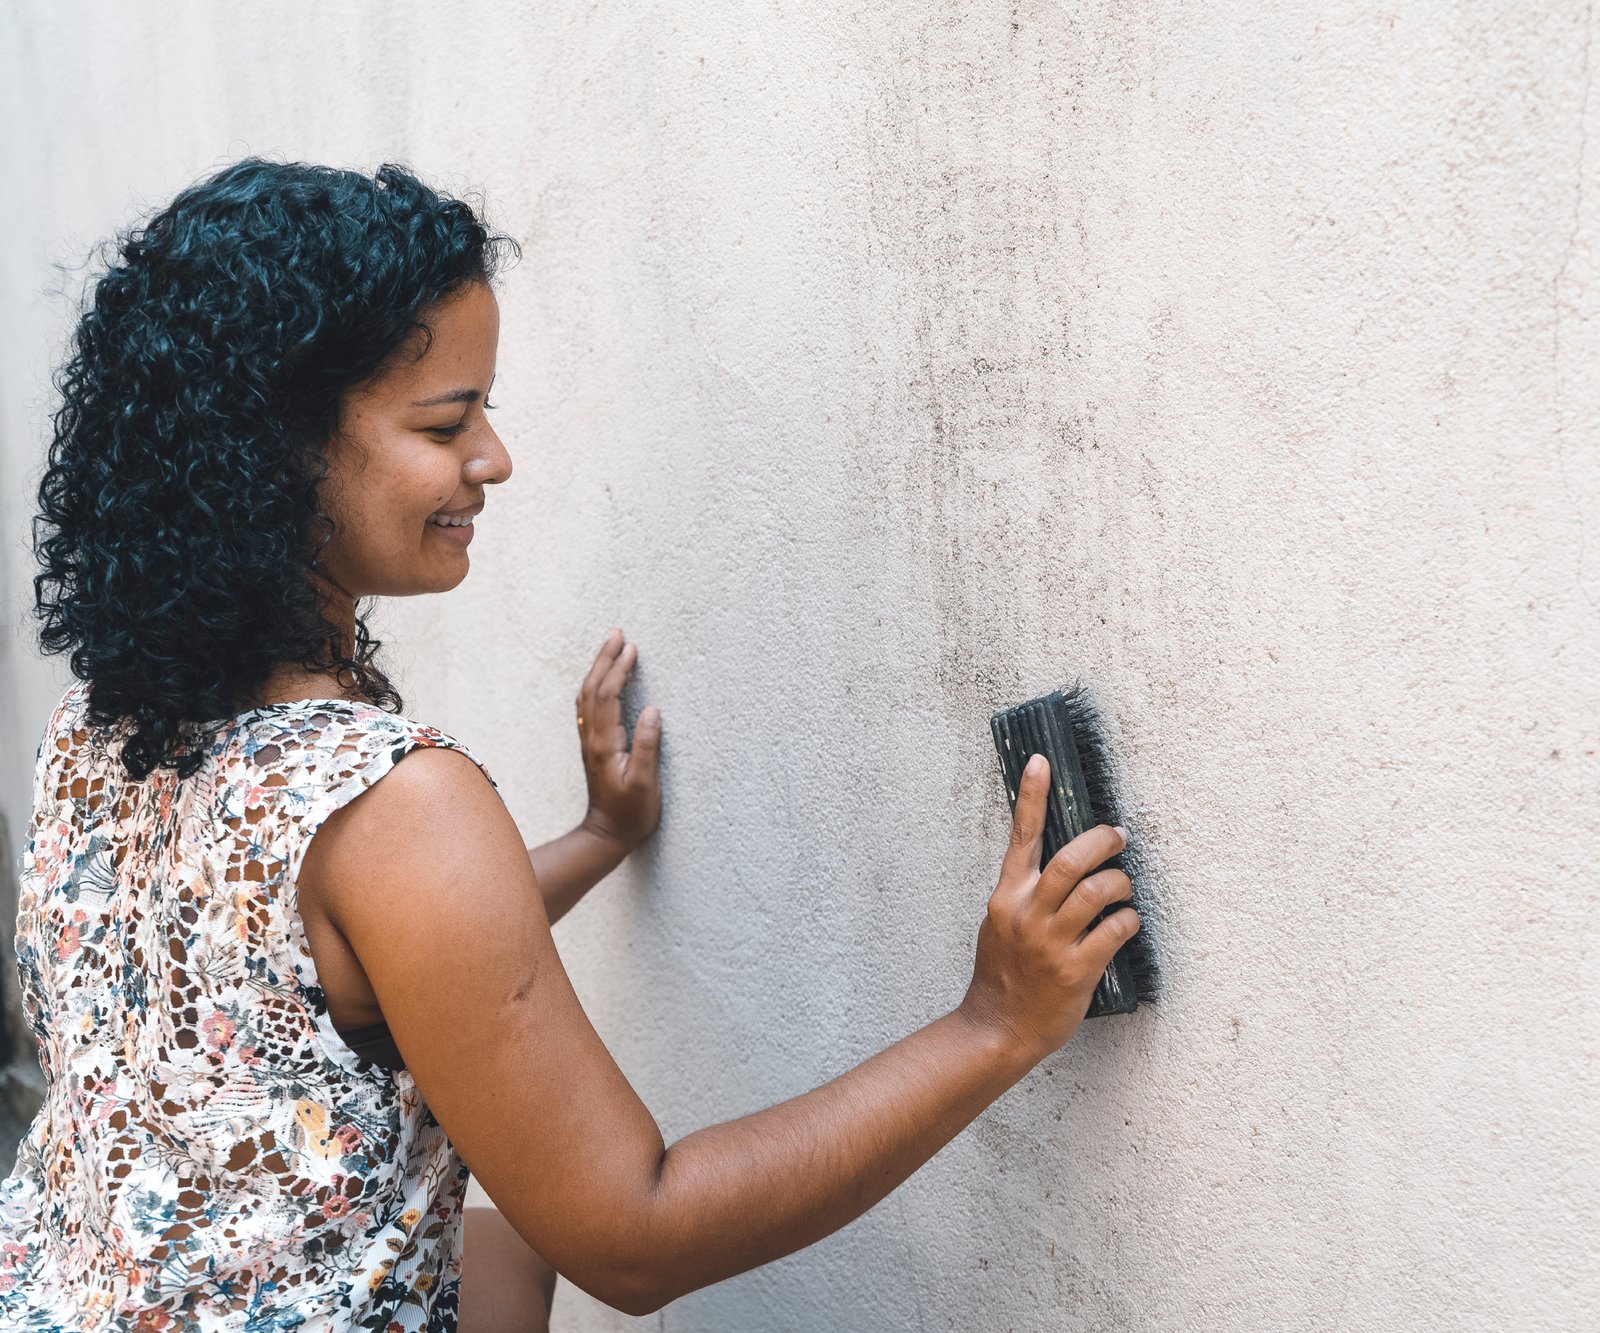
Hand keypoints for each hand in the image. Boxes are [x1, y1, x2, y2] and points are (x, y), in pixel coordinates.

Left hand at [576, 627, 661, 851]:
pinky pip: (589, 707)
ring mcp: (589, 741)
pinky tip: (603, 679)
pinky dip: (596, 685)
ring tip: (611, 647)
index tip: (632, 648)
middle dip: (604, 658)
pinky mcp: (593, 746)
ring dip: (598, 668)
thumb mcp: (644, 783)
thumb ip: (647, 746)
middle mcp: (591, 738)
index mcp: (604, 743)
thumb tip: (652, 711)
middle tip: (617, 633)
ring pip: (587, 696)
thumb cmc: (630, 813)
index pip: (608, 696)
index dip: (619, 670)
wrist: (607, 834)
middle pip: (592, 689)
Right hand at [958, 753, 1138, 1061]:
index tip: (1041, 762)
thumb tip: (1055, 864)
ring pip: (1099, 892)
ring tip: (1123, 887)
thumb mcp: (1000, 924)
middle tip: (1117, 835)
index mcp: (1007, 898)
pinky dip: (1128, 921)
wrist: (999, 1028)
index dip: (1031, 795)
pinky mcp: (1077, 970)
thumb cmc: (1003, 974)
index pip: (1020, 836)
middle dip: (1102, 841)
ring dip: (1121, 883)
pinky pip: (1116, 931)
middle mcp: (1029, 914)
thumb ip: (1024, 894)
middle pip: (1072, 860)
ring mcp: (1052, 943)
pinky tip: (1127, 924)